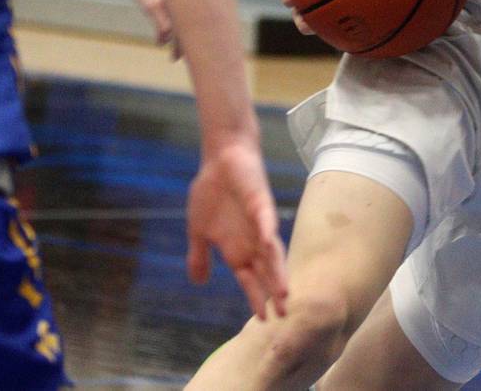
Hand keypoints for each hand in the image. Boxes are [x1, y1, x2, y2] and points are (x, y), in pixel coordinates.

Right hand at [186, 139, 288, 319]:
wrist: (220, 160)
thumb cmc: (212, 193)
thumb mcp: (199, 230)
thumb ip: (200, 256)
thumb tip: (197, 283)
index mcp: (237, 249)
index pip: (249, 280)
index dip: (255, 298)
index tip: (262, 321)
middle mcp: (252, 240)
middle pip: (266, 271)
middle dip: (273, 292)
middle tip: (283, 315)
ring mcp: (258, 222)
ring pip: (271, 251)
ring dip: (276, 270)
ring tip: (283, 291)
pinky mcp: (259, 201)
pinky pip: (265, 219)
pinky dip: (267, 231)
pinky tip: (268, 244)